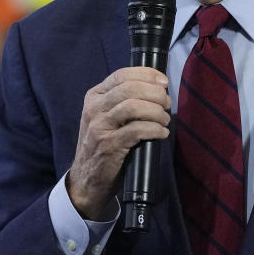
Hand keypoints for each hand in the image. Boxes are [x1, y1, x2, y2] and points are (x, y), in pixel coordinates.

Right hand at [67, 67, 170, 219]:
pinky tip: (161, 133)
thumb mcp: (105, 117)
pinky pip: (137, 130)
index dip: (147, 75)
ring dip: (157, 112)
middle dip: (155, 94)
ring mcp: (100, 127)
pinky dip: (155, 129)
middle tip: (167, 104)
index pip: (122, 74)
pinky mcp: (109, 146)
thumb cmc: (103, 144)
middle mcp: (94, 108)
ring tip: (164, 120)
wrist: (86, 179)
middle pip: (130, 88)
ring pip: (134, 107)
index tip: (164, 82)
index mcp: (95, 96)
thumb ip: (122, 100)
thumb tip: (157, 88)